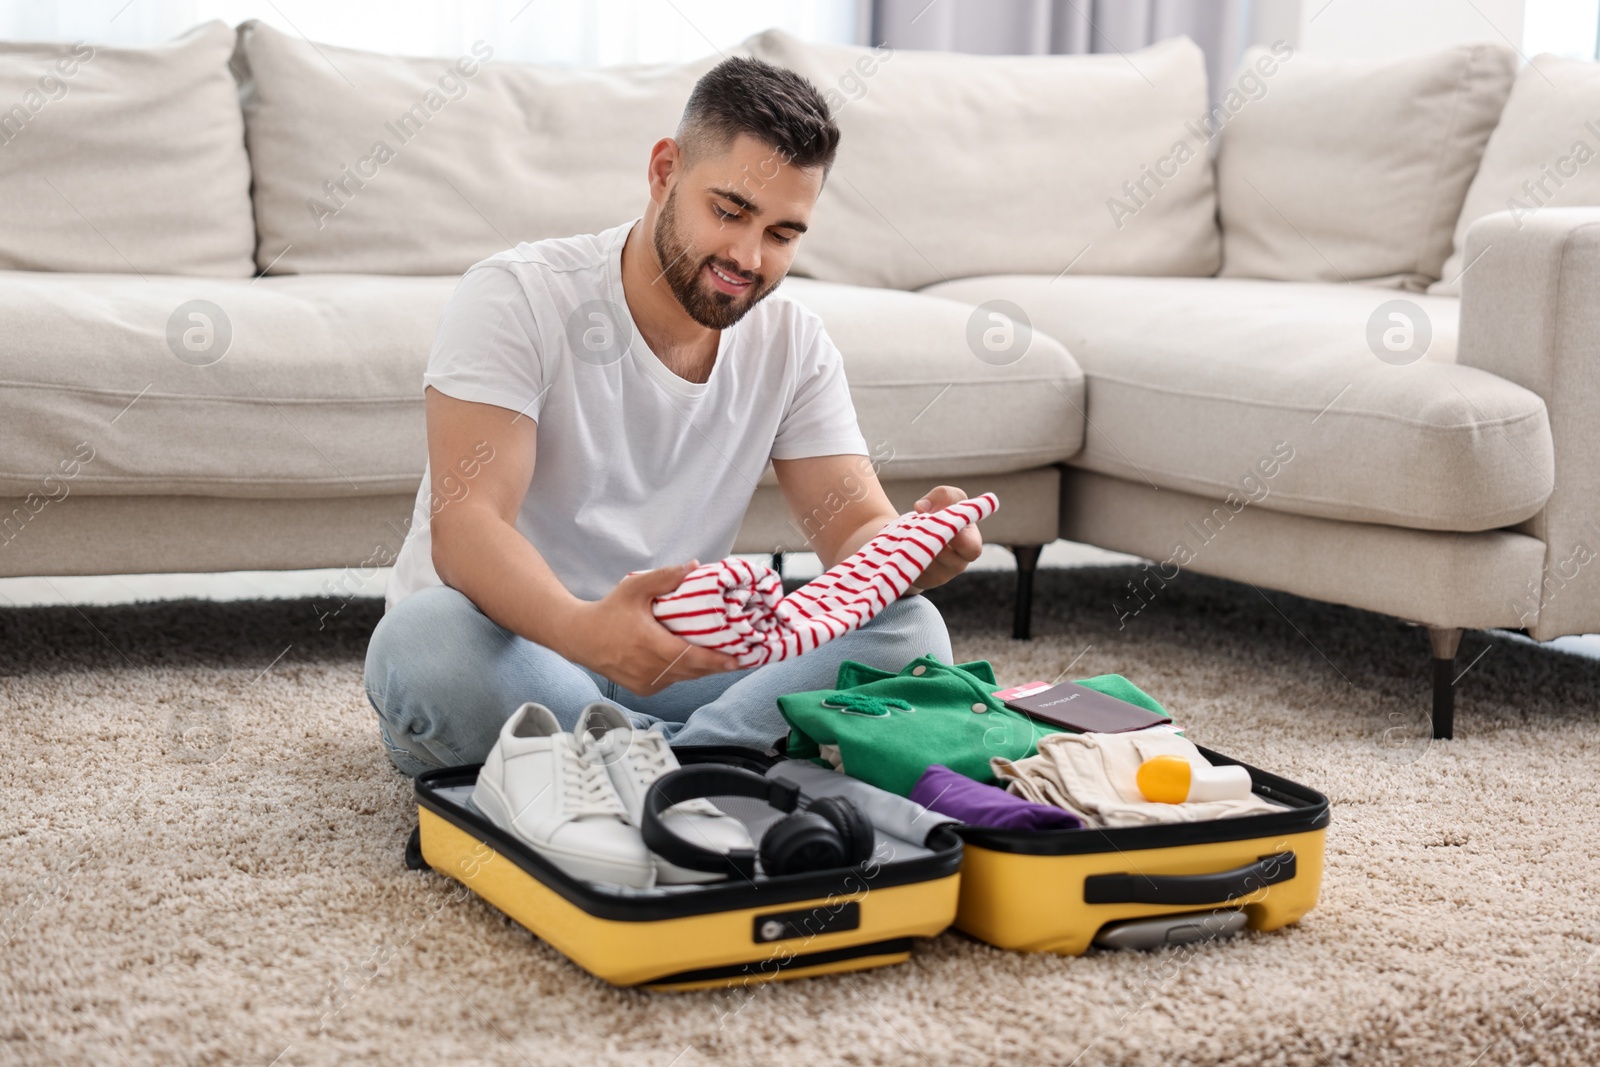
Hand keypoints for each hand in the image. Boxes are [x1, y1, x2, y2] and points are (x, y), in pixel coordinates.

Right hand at [562, 560, 743, 695]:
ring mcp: (645, 682)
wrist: (579, 637)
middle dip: (716, 665)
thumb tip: (694, 566)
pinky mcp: (642, 688)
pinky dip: (683, 673)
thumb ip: (664, 577)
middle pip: (692, 671)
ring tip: (724, 659)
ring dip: (701, 669)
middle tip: (739, 656)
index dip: (715, 661)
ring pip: (683, 678)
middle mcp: (648, 668)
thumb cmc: (609, 610)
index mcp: (649, 644)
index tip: (736, 660)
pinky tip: (695, 662)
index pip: (689, 657)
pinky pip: (671, 681)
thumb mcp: (635, 588)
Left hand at [907, 485, 983, 591]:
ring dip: (915, 544)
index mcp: (970, 544)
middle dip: (931, 539)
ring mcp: (937, 576)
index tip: (944, 524)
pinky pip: (910, 568)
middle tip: (920, 525)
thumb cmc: (936, 515)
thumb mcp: (945, 499)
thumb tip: (921, 508)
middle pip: (945, 557)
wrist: (911, 535)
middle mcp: (956, 564)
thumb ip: (943, 495)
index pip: (972, 549)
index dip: (960, 539)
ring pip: (925, 561)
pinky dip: (904, 553)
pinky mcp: (918, 581)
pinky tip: (901, 544)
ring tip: (909, 532)